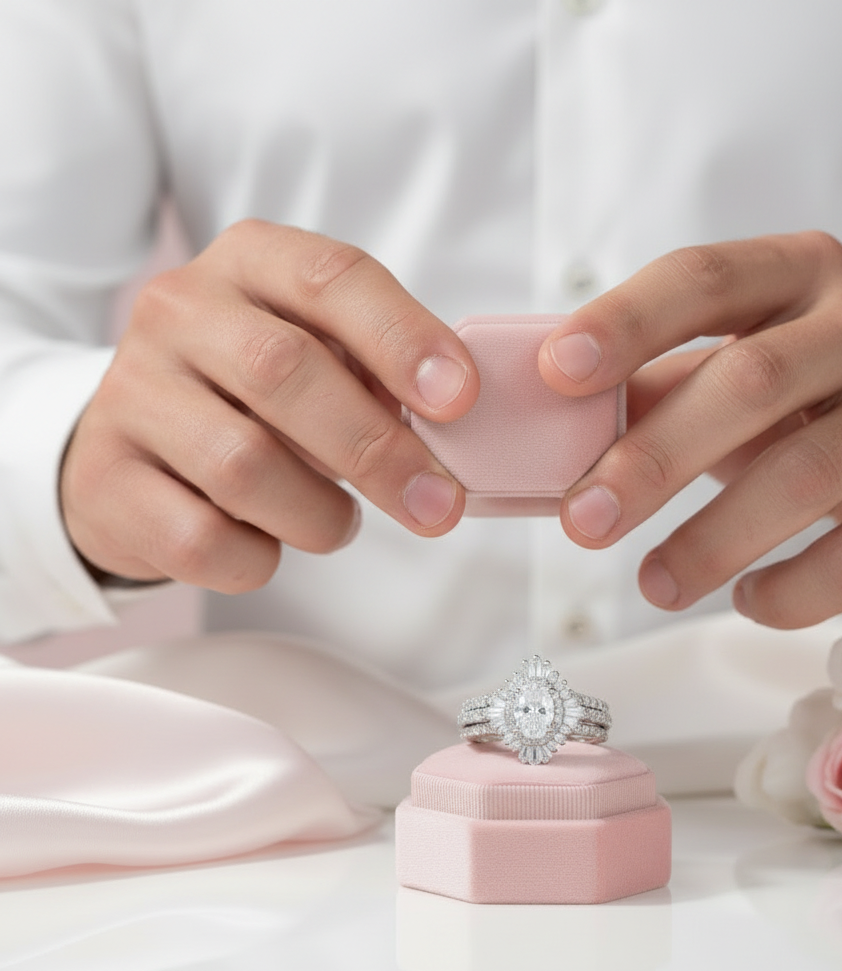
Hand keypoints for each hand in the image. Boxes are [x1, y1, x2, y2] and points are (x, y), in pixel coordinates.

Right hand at [61, 220, 478, 590]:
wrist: (132, 442)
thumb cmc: (252, 396)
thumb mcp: (317, 354)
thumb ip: (375, 373)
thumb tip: (447, 427)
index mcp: (250, 263)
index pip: (332, 278)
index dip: (403, 338)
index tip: (458, 399)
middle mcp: (180, 313)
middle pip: (285, 372)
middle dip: (378, 449)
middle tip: (436, 503)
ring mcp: (131, 393)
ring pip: (244, 465)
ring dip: (319, 514)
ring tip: (336, 522)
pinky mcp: (104, 479)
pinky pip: (200, 538)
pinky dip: (257, 558)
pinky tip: (267, 543)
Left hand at [539, 231, 841, 626]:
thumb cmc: (811, 407)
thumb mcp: (737, 373)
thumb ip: (655, 389)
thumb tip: (554, 435)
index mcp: (799, 274)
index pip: (704, 279)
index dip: (626, 322)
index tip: (557, 372)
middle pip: (750, 380)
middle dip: (653, 458)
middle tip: (584, 521)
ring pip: (805, 474)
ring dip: (712, 541)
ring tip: (654, 585)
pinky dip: (793, 591)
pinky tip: (749, 601)